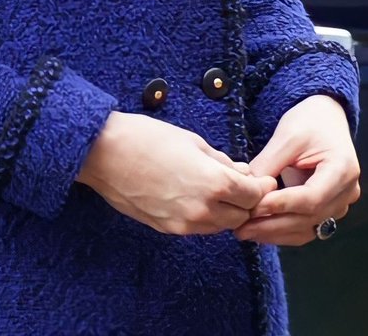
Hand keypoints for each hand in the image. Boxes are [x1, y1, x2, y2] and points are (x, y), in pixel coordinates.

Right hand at [77, 111, 277, 235]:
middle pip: (241, 216)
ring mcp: (184, 224)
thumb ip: (221, 161)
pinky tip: (195, 196)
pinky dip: (205, 216)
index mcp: (214, 184)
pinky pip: (198, 228)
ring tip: (216, 188)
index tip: (262, 179)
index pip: (253, 196)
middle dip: (245, 201)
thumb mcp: (192, 141)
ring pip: (220, 226)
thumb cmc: (147, 138)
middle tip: (241, 183)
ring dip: (226, 211)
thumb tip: (241, 171)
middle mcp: (203, 210)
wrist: (105, 154)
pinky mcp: (167, 229)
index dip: (260, 187)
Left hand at [232, 94, 360, 245]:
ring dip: (274, 233)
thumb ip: (268, 164)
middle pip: (308, 218)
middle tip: (241, 227)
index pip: (311, 197)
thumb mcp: (287, 136)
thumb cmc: (310, 121)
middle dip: (272, 224)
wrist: (326, 118)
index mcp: (343, 169)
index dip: (281, 205)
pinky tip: (259, 229)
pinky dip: (282, 231)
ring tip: (245, 231)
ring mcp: (340, 204)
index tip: (253, 207)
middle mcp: (347, 192)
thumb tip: (246, 191)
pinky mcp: (328, 210)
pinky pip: (306, 227)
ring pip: (306, 228)